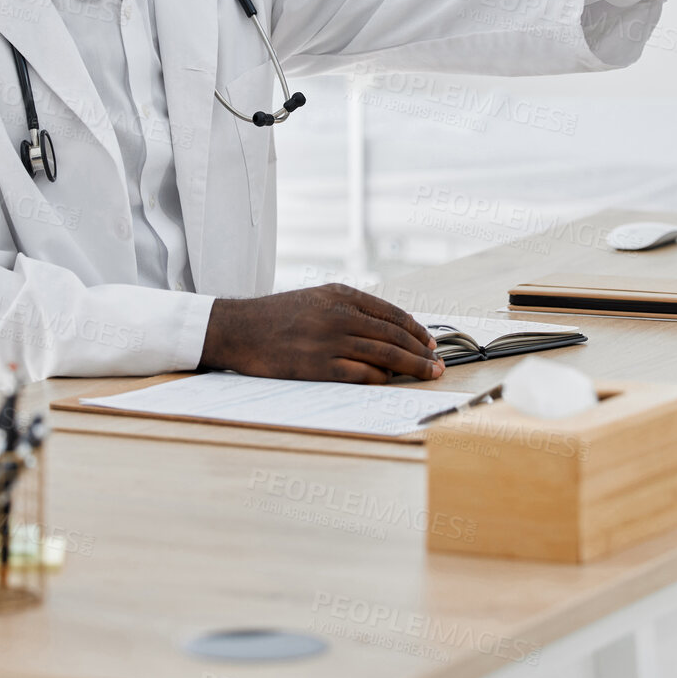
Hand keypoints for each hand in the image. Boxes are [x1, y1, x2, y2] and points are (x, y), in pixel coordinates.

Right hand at [201, 284, 445, 382]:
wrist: (239, 329)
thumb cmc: (278, 315)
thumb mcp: (316, 298)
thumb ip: (349, 308)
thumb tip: (387, 329)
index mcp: (341, 295)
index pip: (391, 313)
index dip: (415, 329)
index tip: (430, 343)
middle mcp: (339, 314)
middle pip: (393, 335)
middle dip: (421, 352)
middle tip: (438, 364)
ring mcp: (329, 341)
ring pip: (384, 355)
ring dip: (411, 367)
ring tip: (427, 374)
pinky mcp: (318, 367)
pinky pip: (360, 375)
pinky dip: (380, 379)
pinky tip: (390, 383)